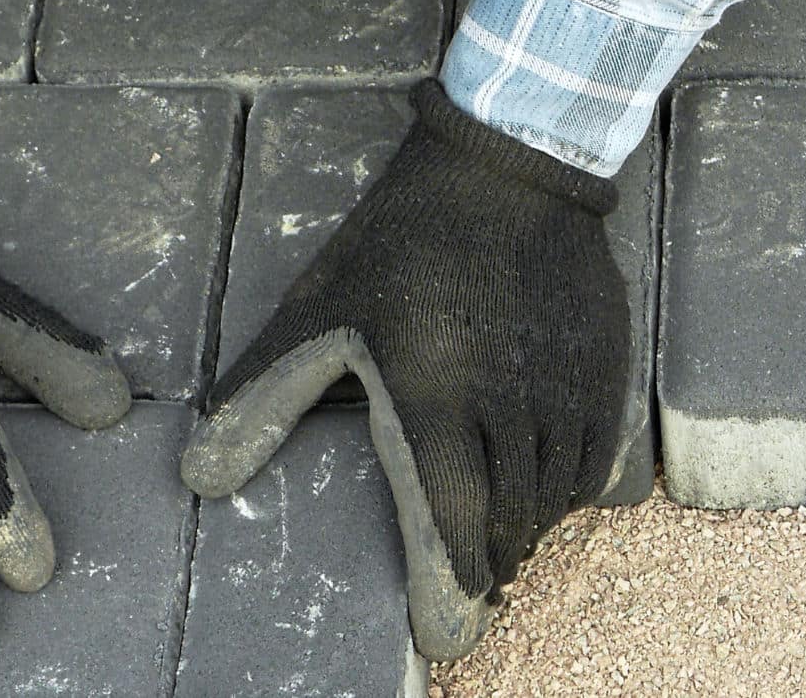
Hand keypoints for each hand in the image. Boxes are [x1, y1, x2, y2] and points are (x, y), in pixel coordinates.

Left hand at [182, 80, 628, 659]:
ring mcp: (565, 389)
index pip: (452, 526)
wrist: (509, 171)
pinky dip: (569, 490)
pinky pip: (596, 460)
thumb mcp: (320, 312)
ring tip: (500, 539)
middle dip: (488, 566)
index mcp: (435, 401)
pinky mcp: (605, 369)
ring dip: (527, 530)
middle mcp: (510, 407)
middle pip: (509, 524)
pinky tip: (545, 489)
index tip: (446, 635)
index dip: (449, 591)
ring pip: (554, 498)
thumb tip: (200, 480)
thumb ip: (263, 398)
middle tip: (468, 584)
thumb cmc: (403, 244)